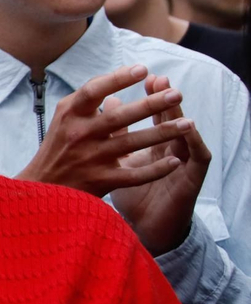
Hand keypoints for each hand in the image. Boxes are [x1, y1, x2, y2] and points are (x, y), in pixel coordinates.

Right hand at [17, 65, 195, 195]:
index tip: (144, 69)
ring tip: (187, 123)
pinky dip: (156, 169)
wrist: (41, 187)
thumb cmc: (58, 147)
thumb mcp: (64, 119)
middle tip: (177, 93)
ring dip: (162, 133)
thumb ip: (88, 101)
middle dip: (151, 105)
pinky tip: (176, 161)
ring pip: (132, 143)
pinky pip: (134, 174)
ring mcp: (90, 158)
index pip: (94, 91)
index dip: (118, 79)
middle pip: (119, 117)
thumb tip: (117, 86)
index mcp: (70, 115)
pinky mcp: (101, 180)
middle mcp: (79, 134)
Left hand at [110, 74, 210, 254]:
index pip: (151, 115)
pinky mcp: (191, 179)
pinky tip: (189, 131)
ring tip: (175, 98)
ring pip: (185, 135)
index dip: (146, 95)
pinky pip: (197, 158)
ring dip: (180, 115)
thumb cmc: (131, 192)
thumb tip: (107, 100)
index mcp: (151, 144)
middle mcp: (169, 149)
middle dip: (163, 99)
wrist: (145, 228)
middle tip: (159, 80)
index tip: (139, 75)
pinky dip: (193, 144)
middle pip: (169, 120)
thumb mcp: (119, 160)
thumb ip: (115, 132)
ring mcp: (182, 163)